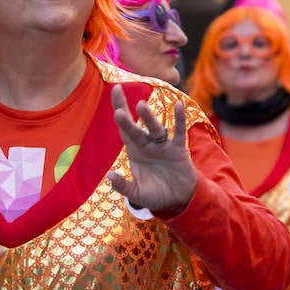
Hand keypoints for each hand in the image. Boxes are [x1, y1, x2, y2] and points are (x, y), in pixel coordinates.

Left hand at [106, 86, 196, 213]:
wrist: (178, 199)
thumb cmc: (155, 194)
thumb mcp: (137, 193)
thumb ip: (124, 186)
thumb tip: (110, 175)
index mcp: (135, 150)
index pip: (124, 128)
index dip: (119, 112)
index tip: (114, 90)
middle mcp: (147, 144)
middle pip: (135, 126)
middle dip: (126, 115)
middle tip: (117, 97)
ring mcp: (163, 145)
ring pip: (154, 128)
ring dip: (148, 118)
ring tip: (141, 106)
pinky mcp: (178, 149)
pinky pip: (178, 132)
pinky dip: (179, 120)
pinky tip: (178, 105)